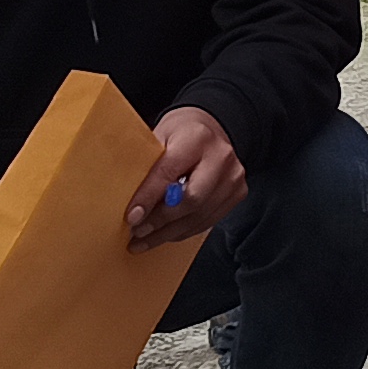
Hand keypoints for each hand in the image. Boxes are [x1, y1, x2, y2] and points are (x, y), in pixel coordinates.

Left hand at [127, 106, 243, 248]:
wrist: (211, 129)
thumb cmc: (181, 133)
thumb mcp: (160, 137)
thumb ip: (148, 165)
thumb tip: (130, 203)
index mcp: (197, 137)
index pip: (170, 172)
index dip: (149, 197)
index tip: (132, 217)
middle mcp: (221, 157)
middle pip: (192, 200)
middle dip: (161, 220)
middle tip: (138, 232)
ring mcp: (233, 177)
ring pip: (199, 216)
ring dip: (168, 233)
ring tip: (145, 239)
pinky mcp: (237, 193)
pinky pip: (207, 221)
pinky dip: (183, 231)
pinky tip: (165, 234)